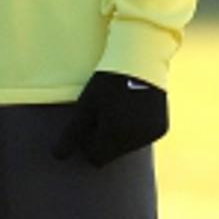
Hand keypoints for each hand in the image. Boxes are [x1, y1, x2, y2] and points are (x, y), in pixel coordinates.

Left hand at [52, 72, 168, 166]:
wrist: (141, 60)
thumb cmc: (108, 82)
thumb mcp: (86, 105)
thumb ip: (71, 133)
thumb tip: (57, 157)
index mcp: (113, 135)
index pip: (95, 158)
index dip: (89, 143)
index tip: (90, 123)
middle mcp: (134, 140)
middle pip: (112, 153)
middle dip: (105, 138)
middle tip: (106, 112)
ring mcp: (150, 135)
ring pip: (127, 147)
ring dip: (121, 134)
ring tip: (121, 108)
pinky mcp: (161, 129)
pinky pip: (142, 139)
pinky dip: (136, 130)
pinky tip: (135, 110)